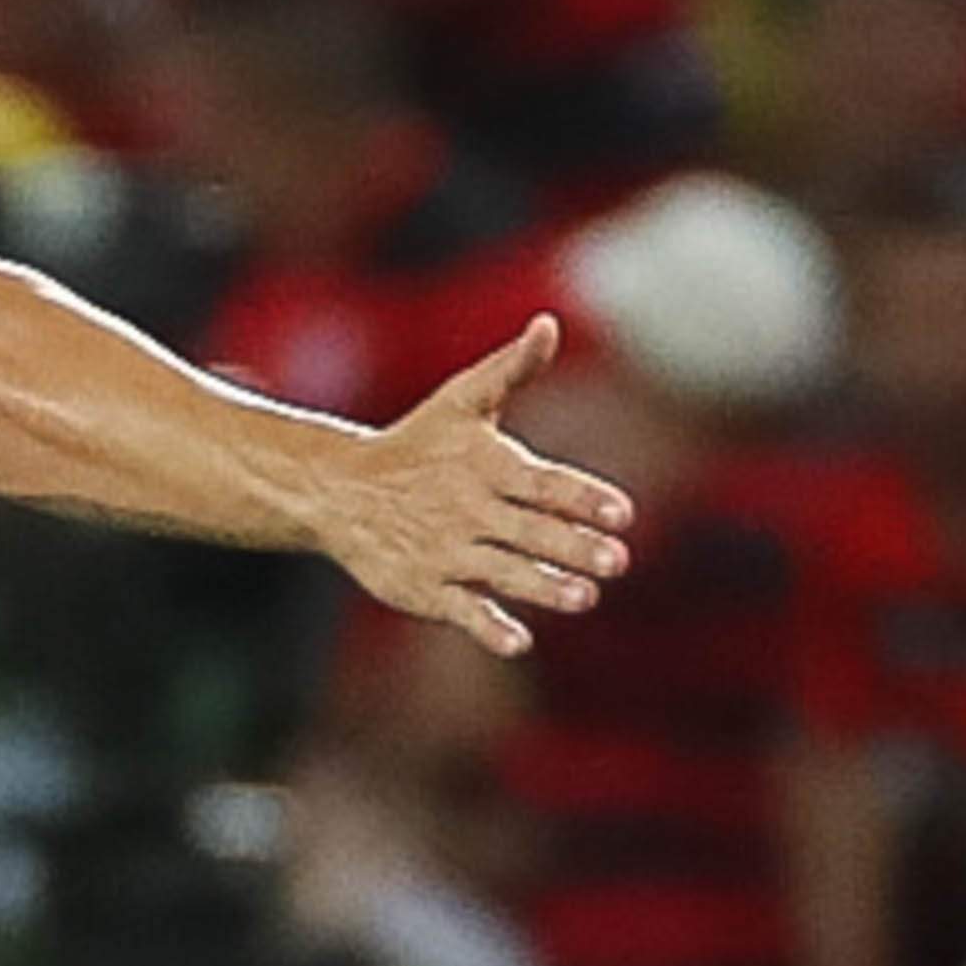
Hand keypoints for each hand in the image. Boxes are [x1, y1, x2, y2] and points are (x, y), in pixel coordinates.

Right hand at [327, 318, 637, 653]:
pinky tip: (519, 641)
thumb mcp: (462, 400)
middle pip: (529, 530)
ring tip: (585, 598)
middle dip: (573, 546)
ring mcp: (445, 552)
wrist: (342, 491)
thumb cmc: (418, 442)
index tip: (623, 513)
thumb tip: (549, 323)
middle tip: (619, 561)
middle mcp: (467, 509)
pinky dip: (487, 626)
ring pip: (502, 572)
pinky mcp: (424, 589)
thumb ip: (513, 368)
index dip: (583, 497)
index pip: (543, 482)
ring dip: (543, 586)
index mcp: (484, 464)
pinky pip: (461, 610)